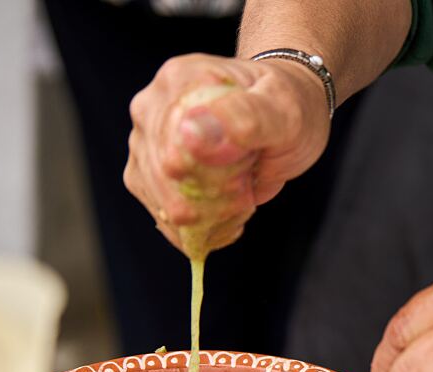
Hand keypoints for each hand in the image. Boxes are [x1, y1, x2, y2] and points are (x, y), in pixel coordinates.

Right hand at [123, 53, 330, 255]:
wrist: (283, 115)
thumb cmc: (287, 108)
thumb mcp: (284, 112)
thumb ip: (246, 117)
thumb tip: (193, 133)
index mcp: (179, 82)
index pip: (175, 145)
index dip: (214, 174)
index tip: (246, 171)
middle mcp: (151, 109)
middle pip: (165, 178)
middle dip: (214, 197)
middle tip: (247, 184)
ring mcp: (145, 143)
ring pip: (163, 204)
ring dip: (208, 216)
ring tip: (240, 195)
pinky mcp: (147, 174)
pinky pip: (164, 217)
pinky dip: (199, 228)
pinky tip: (226, 213)